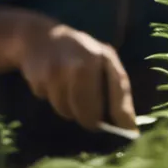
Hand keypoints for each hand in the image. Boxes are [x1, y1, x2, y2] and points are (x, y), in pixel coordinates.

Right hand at [14, 22, 137, 131]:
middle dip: (90, 119)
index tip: (129, 131)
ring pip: (66, 110)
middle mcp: (80, 64)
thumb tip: (127, 124)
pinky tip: (52, 84)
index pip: (118, 88)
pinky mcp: (38, 80)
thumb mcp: (101, 58)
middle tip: (91, 122)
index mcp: (102, 56)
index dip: (123, 111)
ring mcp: (57, 72)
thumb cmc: (78, 51)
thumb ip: (115, 85)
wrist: (38, 36)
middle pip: (88, 110)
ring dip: (69, 109)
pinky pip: (49, 102)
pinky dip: (52, 98)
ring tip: (68, 92)